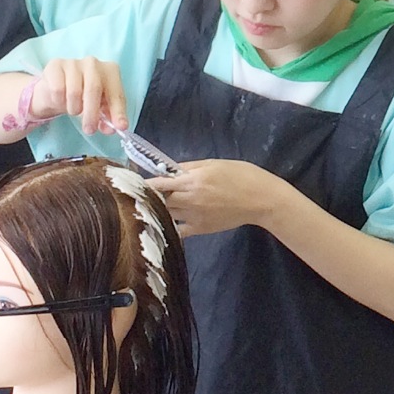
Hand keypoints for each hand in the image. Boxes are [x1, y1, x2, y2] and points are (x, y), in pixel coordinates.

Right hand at [12, 56, 126, 133]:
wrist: (58, 86)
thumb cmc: (84, 96)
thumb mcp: (99, 107)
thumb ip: (107, 118)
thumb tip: (111, 129)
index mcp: (110, 71)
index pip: (116, 93)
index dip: (118, 111)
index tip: (120, 127)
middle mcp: (93, 63)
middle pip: (94, 89)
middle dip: (92, 114)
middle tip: (89, 130)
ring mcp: (74, 62)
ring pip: (74, 92)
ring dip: (74, 109)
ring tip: (74, 110)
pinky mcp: (56, 65)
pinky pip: (58, 90)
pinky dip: (59, 101)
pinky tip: (61, 99)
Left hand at [153, 158, 285, 237]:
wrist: (261, 199)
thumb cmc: (241, 175)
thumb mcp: (214, 163)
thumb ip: (189, 166)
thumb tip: (168, 169)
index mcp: (192, 180)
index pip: (158, 183)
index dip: (143, 184)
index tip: (132, 183)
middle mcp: (189, 199)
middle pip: (158, 200)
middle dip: (149, 196)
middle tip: (141, 193)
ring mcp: (194, 216)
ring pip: (165, 214)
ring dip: (157, 210)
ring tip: (151, 206)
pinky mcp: (200, 228)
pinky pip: (178, 230)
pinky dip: (169, 226)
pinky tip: (165, 222)